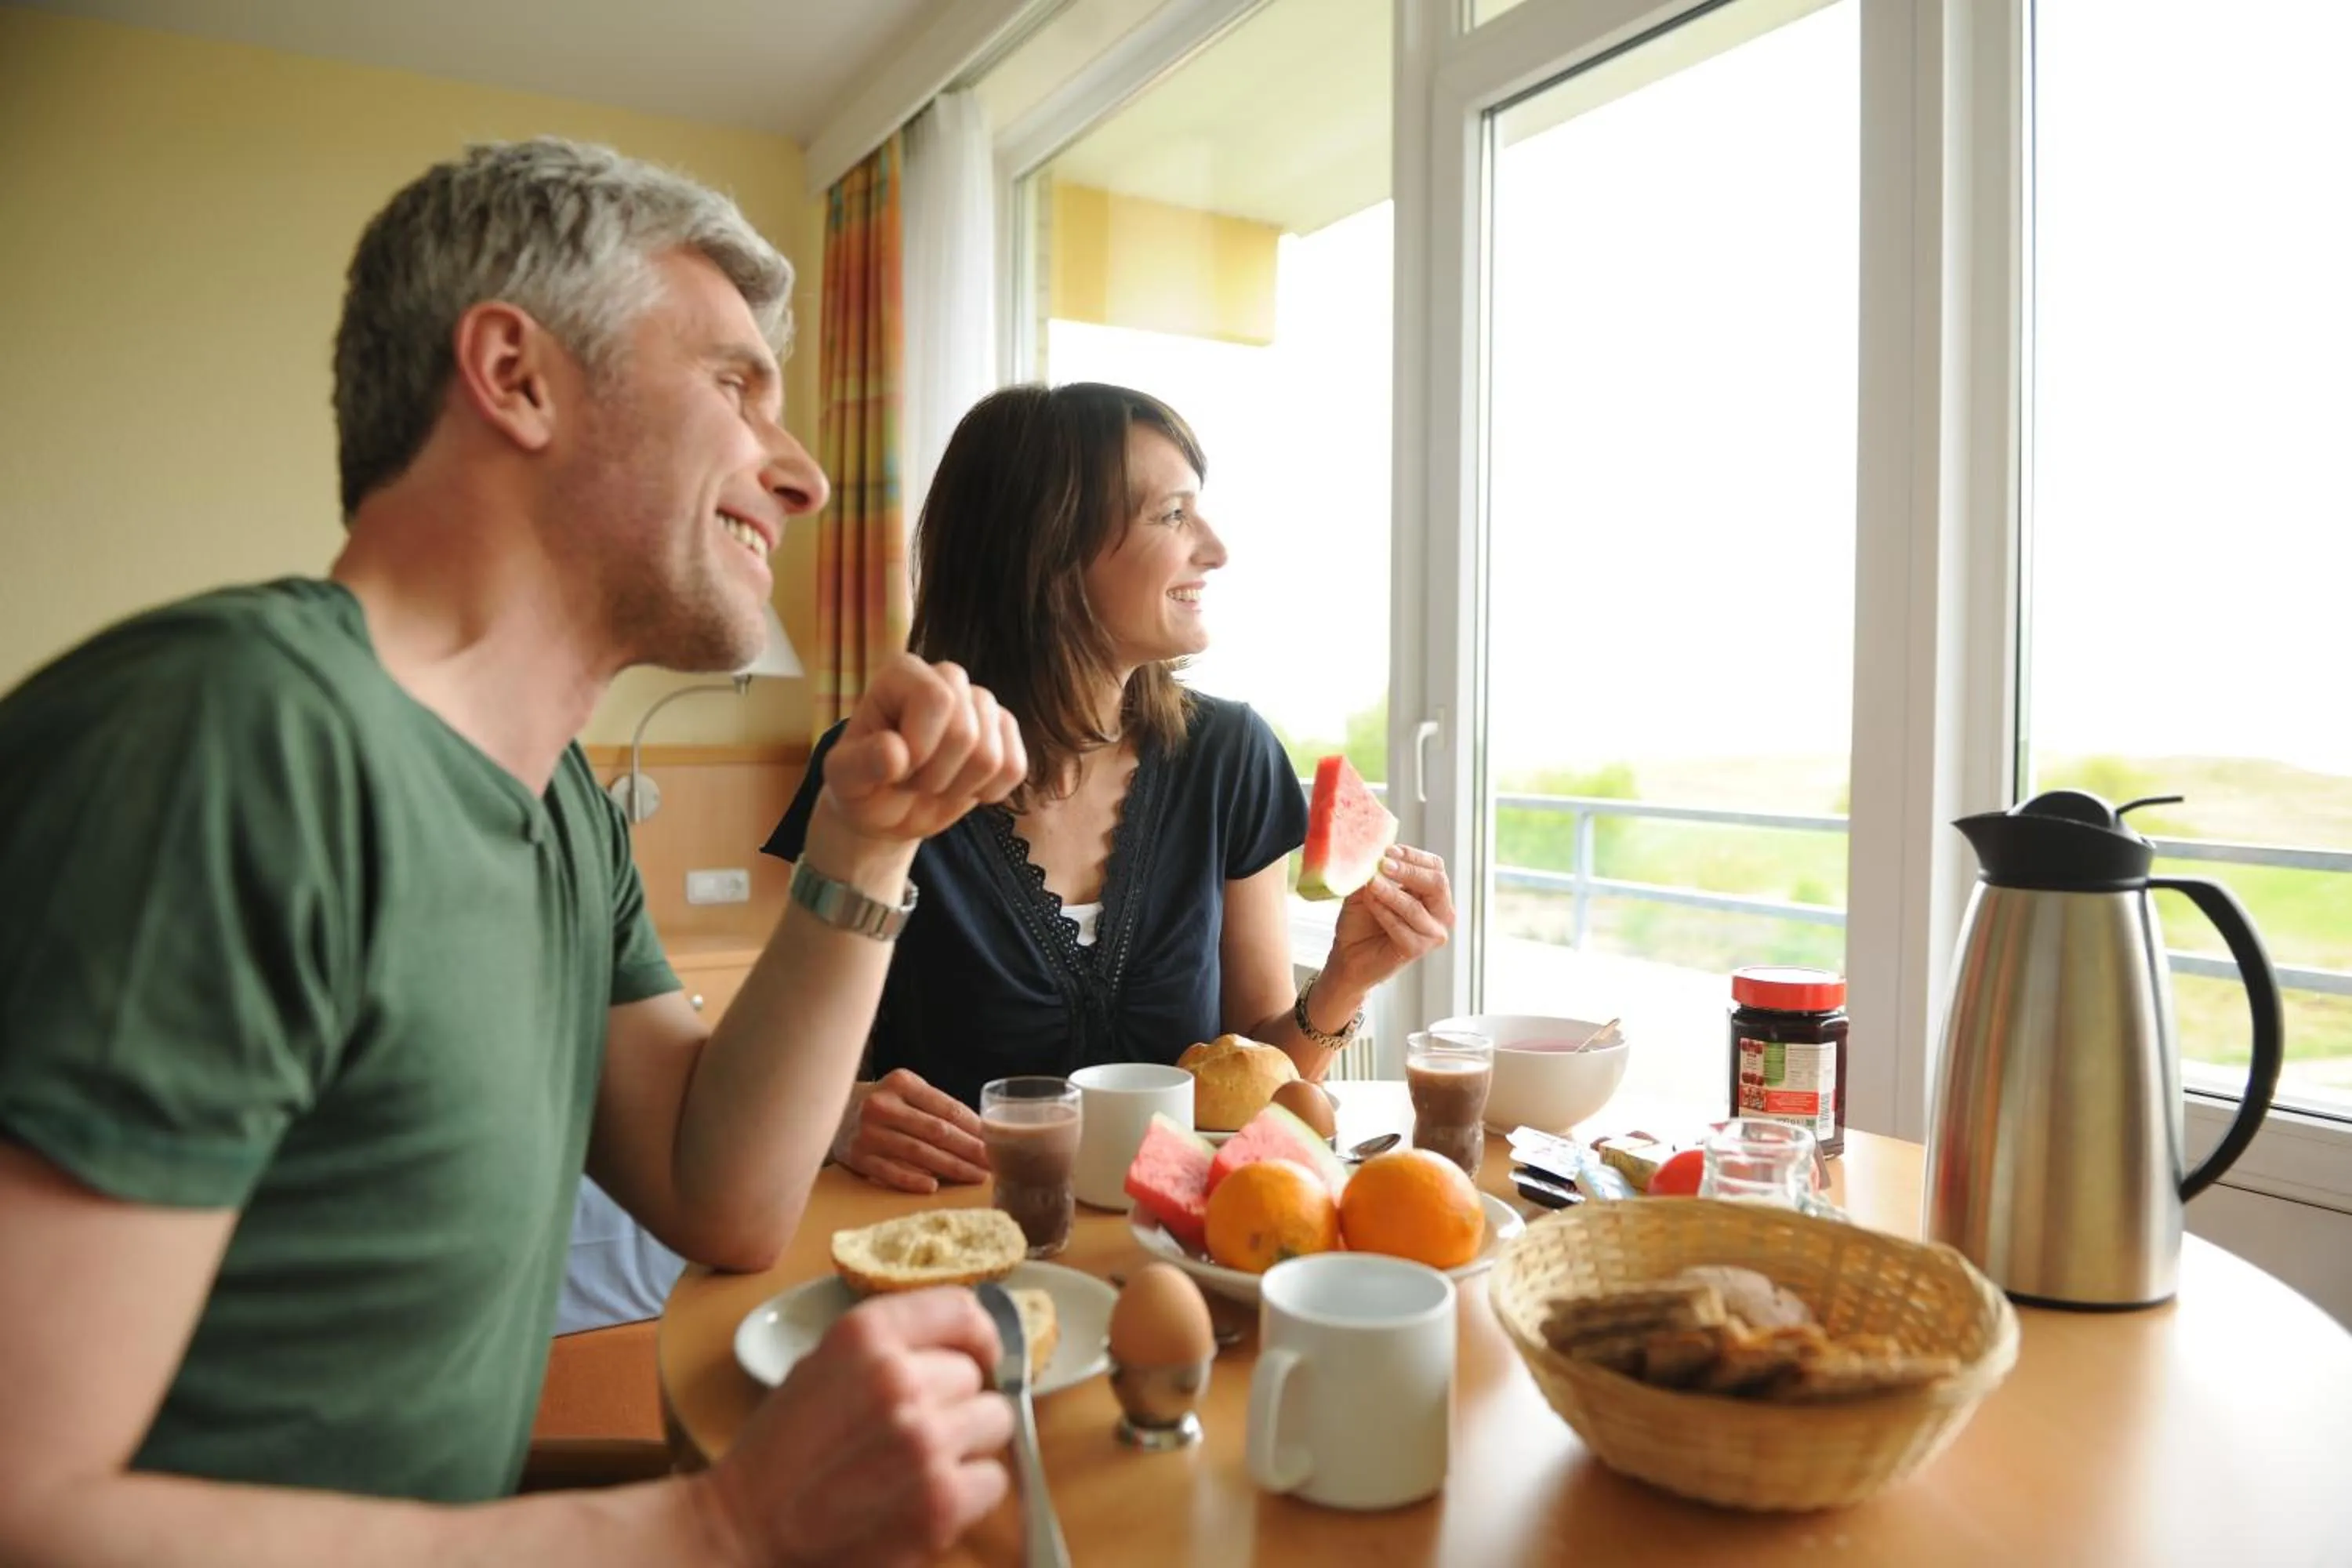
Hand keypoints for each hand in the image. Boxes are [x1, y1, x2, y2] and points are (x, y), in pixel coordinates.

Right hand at [698, 1288, 1012, 1567]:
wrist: (745, 1530)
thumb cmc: (781, 1451)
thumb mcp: (822, 1364)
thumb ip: (889, 1347)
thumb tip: (963, 1345)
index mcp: (865, 1335)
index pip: (961, 1309)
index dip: (977, 1336)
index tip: (978, 1355)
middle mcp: (899, 1378)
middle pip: (975, 1375)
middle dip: (954, 1402)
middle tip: (913, 1433)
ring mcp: (925, 1440)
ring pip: (995, 1421)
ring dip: (967, 1445)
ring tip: (920, 1466)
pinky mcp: (941, 1500)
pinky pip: (994, 1478)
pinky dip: (971, 1493)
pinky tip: (928, 1499)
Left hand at [819, 657, 1026, 845]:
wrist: (887, 808)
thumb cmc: (861, 785)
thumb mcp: (844, 780)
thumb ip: (860, 764)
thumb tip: (895, 753)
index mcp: (903, 673)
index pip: (938, 700)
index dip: (921, 747)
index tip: (896, 769)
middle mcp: (948, 677)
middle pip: (966, 732)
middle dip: (935, 775)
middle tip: (910, 780)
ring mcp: (982, 703)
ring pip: (991, 756)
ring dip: (957, 787)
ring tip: (931, 783)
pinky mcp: (1006, 730)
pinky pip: (1014, 769)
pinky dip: (986, 793)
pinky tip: (960, 787)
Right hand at [833, 1069, 991, 1193]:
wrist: (830, 1109)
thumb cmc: (884, 1103)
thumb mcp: (906, 1091)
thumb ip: (936, 1106)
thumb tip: (980, 1132)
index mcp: (902, 1083)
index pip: (946, 1108)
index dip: (974, 1127)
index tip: (995, 1141)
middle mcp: (883, 1105)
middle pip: (936, 1131)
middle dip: (969, 1150)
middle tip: (993, 1164)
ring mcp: (868, 1132)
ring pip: (918, 1153)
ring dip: (951, 1167)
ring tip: (975, 1176)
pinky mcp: (856, 1156)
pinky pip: (890, 1171)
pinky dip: (912, 1180)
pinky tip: (934, 1187)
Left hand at [1324, 844, 1455, 997]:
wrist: (1347, 955)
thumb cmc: (1361, 921)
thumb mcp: (1368, 888)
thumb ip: (1377, 871)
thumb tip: (1378, 850)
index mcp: (1433, 894)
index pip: (1435, 867)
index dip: (1413, 856)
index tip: (1388, 850)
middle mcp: (1440, 913)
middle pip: (1437, 883)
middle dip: (1408, 871)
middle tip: (1383, 864)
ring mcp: (1432, 934)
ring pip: (1415, 907)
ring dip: (1390, 893)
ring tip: (1370, 884)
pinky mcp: (1417, 950)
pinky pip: (1401, 926)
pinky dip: (1383, 912)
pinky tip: (1370, 902)